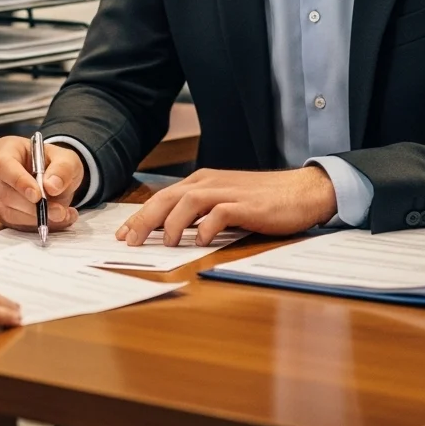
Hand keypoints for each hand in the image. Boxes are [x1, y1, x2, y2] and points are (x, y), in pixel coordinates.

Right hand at [0, 136, 83, 231]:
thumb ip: (63, 169)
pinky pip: (14, 223)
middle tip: (59, 211)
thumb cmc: (55, 163)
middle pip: (5, 193)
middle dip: (33, 206)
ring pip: (9, 211)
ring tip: (62, 214)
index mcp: (6, 148)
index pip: (3, 165)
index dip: (19, 181)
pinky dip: (36, 224)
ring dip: (36, 217)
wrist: (54, 178)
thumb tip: (51, 186)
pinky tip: (55, 219)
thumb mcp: (68, 160)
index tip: (38, 195)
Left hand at [115, 166, 337, 245]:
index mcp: (201, 182)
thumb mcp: (224, 202)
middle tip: (129, 241)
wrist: (301, 191)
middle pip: (167, 198)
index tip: (123, 234)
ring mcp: (227, 192)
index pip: (162, 197)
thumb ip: (200, 213)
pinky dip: (207, 227)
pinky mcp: (246, 206)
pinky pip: (220, 213)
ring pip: (188, 202)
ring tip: (165, 243)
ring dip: (172, 223)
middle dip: (144, 219)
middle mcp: (209, 183)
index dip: (140, 215)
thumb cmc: (261, 200)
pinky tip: (201, 241)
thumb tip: (171, 232)